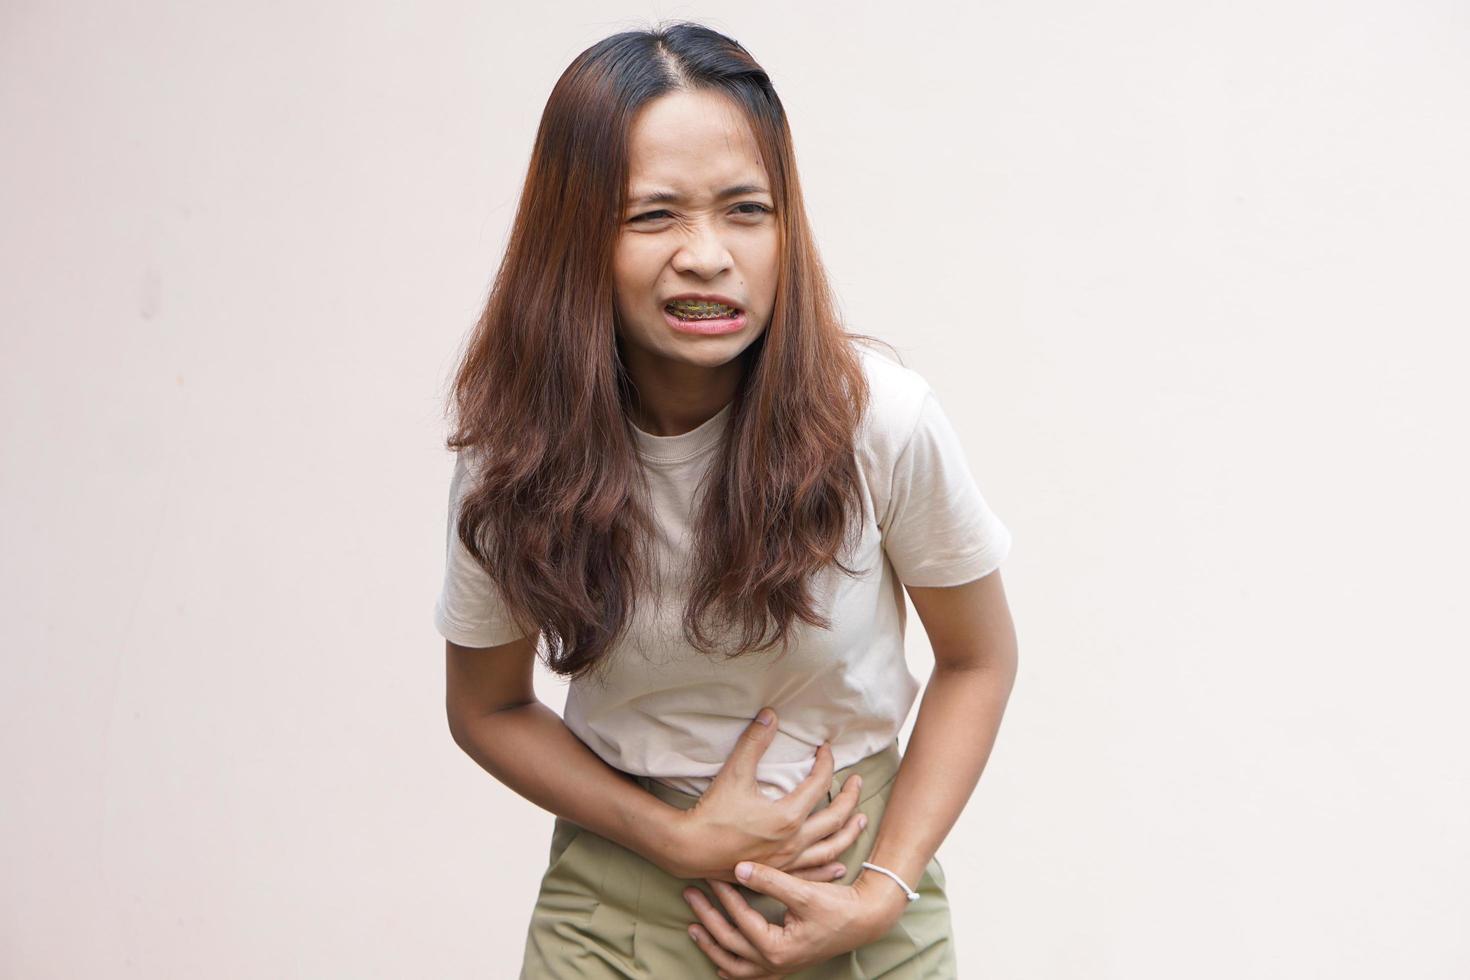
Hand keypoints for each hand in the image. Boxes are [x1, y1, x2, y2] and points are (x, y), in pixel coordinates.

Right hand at [667, 708, 867, 883]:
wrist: (689, 849)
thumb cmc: (712, 812)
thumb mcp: (734, 772)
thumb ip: (754, 742)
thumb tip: (770, 714)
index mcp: (788, 816)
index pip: (819, 784)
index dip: (826, 763)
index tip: (825, 750)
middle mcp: (794, 841)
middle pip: (835, 818)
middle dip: (850, 797)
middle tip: (857, 782)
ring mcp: (788, 862)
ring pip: (831, 848)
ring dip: (849, 832)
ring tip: (861, 820)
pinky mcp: (779, 874)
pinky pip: (813, 873)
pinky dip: (830, 867)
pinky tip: (839, 863)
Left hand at [682, 861, 909, 976]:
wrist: (865, 921)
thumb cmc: (838, 906)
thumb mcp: (804, 891)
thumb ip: (771, 880)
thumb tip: (738, 868)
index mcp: (777, 948)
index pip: (741, 919)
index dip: (724, 894)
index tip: (710, 873)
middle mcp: (774, 964)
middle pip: (728, 943)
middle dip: (707, 917)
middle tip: (690, 893)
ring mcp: (778, 969)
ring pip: (734, 965)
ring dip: (712, 945)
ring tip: (692, 927)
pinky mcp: (783, 965)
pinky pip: (749, 974)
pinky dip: (731, 966)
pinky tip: (719, 957)